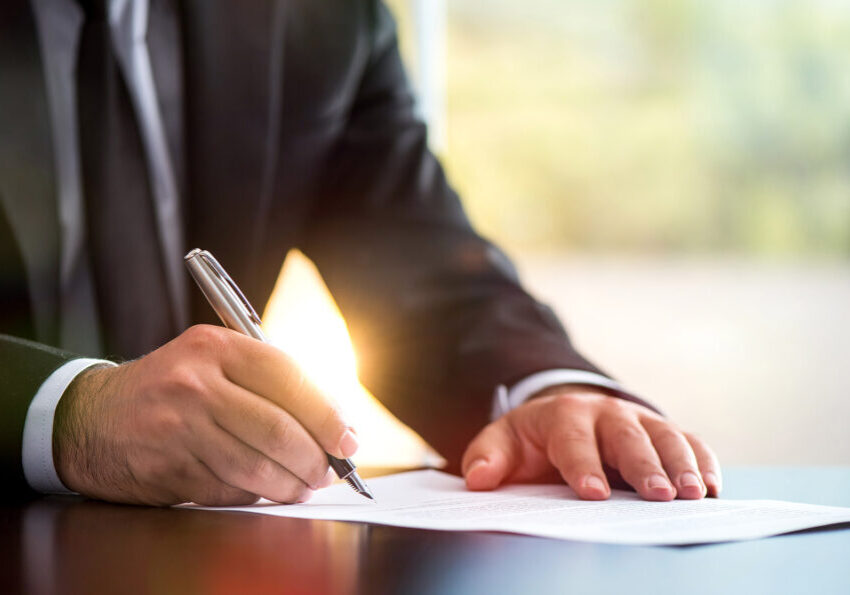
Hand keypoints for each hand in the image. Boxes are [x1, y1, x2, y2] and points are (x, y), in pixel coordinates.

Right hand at [53, 325, 358, 505]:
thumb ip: (267, 383)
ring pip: (258, 466)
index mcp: (215, 347)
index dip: (327, 414)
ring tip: (304, 486)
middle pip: (278, 429)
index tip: (350, 440)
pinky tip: (265, 491)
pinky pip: (230, 489)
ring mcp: (179, 428)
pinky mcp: (169, 468)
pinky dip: (256, 495)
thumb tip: (332, 424)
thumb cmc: (170, 388)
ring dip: (292, 485)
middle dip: (316, 459)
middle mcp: (196, 384)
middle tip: (330, 472)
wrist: (92, 418)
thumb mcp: (212, 362)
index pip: (289, 378)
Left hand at [461, 387, 720, 500]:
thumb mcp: (503, 442)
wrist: (564, 416)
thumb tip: (478, 479)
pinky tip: (712, 487)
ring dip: (682, 465)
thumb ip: (488, 457)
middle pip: (628, 438)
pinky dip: (704, 462)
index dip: (583, 466)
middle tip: (660, 496)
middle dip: (644, 467)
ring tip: (695, 494)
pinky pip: (689, 442)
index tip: (592, 493)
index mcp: (563, 415)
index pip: (573, 441)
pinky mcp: (662, 431)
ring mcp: (638, 420)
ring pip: (665, 438)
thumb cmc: (533, 439)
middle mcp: (606, 413)